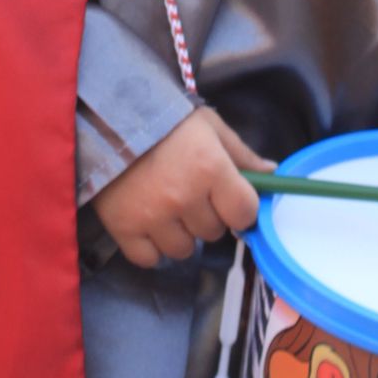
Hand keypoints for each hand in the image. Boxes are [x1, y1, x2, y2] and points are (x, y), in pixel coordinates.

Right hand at [92, 107, 272, 270]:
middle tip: (189, 192)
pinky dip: (151, 247)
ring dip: (179, 233)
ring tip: (166, 206)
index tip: (228, 199)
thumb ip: (241, 153)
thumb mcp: (208, 126)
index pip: (245, 213)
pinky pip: (150, 259)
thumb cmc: (165, 120)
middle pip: (213, 232)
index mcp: (210, 168)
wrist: (105, 117)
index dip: (240, 208)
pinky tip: (148, 223)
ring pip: (183, 250)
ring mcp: (153, 216)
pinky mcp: (124, 228)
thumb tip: (272, 174)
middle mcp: (184, 197)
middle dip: (206, 215)